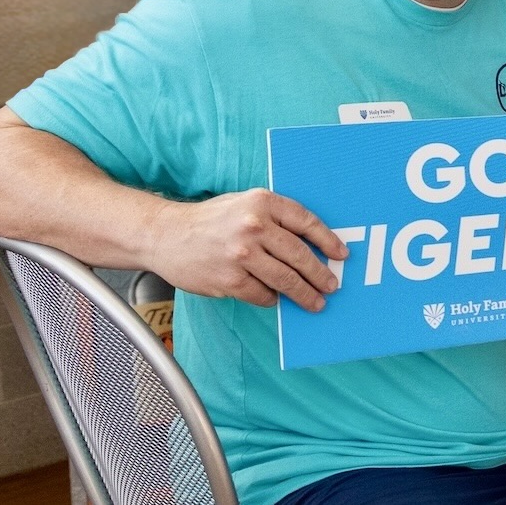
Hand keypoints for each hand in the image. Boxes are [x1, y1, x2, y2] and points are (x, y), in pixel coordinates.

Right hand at [147, 189, 345, 311]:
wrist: (164, 235)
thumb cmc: (210, 220)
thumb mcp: (244, 204)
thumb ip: (275, 217)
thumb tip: (313, 243)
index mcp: (262, 203)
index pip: (306, 222)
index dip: (328, 240)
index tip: (341, 255)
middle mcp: (253, 226)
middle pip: (300, 255)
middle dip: (320, 274)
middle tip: (332, 285)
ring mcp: (241, 255)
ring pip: (285, 280)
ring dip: (305, 294)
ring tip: (316, 301)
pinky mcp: (229, 280)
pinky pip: (262, 294)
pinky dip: (272, 298)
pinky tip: (276, 298)